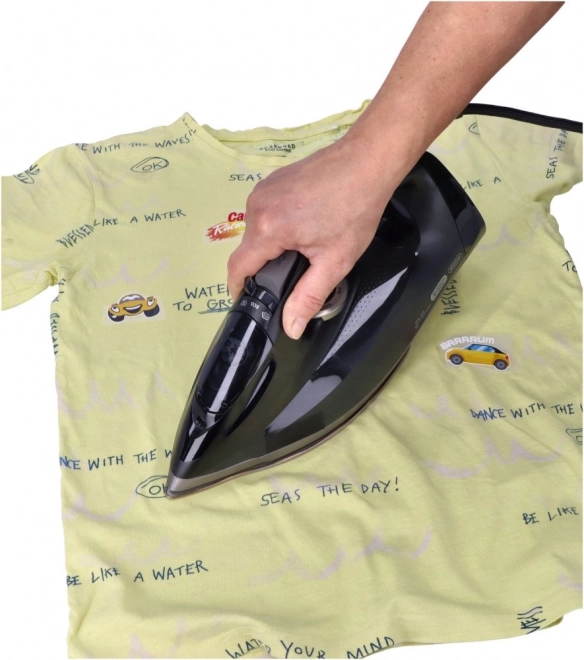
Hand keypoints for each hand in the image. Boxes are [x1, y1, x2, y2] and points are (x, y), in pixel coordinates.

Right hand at [227, 136, 399, 339]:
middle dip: (265, 266)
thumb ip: (308, 297)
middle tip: (294, 272)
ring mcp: (263, 189)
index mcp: (268, 228)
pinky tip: (304, 225)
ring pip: (256, 230)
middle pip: (248, 249)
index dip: (238, 289)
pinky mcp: (272, 180)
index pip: (238, 267)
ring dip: (273, 244)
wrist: (367, 161)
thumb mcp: (334, 261)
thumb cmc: (355, 208)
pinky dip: (277, 224)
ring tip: (304, 246)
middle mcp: (258, 206)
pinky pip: (265, 211)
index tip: (244, 301)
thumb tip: (290, 327)